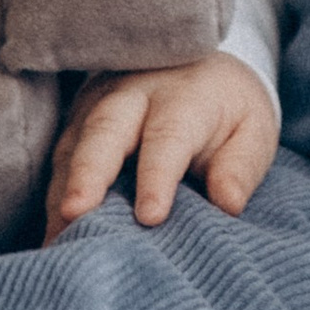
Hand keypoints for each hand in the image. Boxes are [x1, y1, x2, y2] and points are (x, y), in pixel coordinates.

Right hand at [43, 53, 278, 240]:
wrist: (200, 69)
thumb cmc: (229, 112)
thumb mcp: (254, 131)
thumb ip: (241, 167)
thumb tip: (228, 205)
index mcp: (185, 96)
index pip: (168, 136)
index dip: (157, 176)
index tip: (151, 217)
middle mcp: (135, 93)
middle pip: (105, 130)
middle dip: (88, 173)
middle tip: (73, 214)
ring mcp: (98, 103)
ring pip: (74, 145)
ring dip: (63, 191)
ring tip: (57, 239)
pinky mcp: (78, 119)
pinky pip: (61, 157)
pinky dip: (56, 195)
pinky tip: (55, 234)